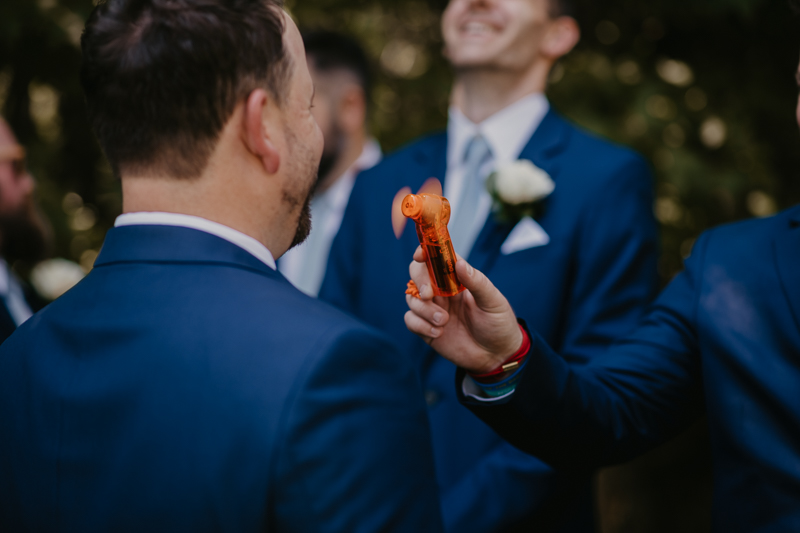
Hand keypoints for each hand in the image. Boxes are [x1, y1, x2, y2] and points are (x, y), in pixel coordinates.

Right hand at [404, 247, 522, 373]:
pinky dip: (420, 325)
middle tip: (429, 294)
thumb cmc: (498, 324)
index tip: (420, 255)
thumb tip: (459, 263)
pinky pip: (410, 320)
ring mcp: (433, 309)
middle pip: (417, 273)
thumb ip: (476, 282)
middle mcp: (442, 290)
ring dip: (424, 309)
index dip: (425, 252)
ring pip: (411, 298)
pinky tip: (438, 333)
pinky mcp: (426, 328)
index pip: (437, 257)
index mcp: (457, 279)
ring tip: (444, 321)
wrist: (496, 356)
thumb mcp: (493, 302)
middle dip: (419, 281)